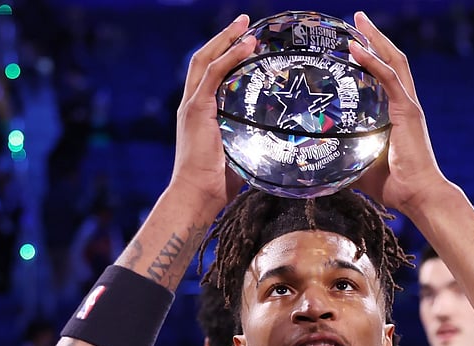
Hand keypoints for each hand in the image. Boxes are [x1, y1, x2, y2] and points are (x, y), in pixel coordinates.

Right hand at [168, 15, 254, 210]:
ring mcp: (192, 106)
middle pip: (203, 59)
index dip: (223, 54)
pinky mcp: (197, 111)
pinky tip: (246, 45)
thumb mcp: (240, 153)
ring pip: (205, 61)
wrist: (197, 195)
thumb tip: (282, 140)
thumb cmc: (219, 184)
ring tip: (245, 26)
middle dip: (223, 38)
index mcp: (199, 113)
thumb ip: (252, 140)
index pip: (208, 74)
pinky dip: (229, 56)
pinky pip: (213, 75)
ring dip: (226, 40)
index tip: (243, 41)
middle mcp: (191, 104)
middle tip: (244, 22)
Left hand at [348, 11, 448, 214]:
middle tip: (357, 18)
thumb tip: (315, 161)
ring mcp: (408, 106)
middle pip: (392, 59)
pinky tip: (356, 48)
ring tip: (358, 20)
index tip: (354, 40)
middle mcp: (405, 104)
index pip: (385, 74)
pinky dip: (373, 61)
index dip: (372, 55)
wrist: (418, 196)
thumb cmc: (393, 185)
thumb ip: (343, 156)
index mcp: (397, 113)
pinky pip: (390, 79)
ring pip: (394, 61)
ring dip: (375, 39)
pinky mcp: (408, 112)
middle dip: (374, 37)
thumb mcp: (359, 165)